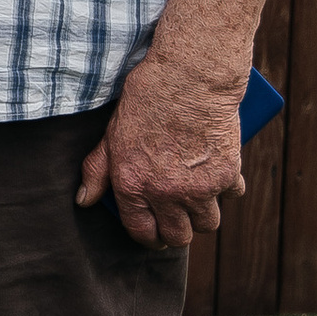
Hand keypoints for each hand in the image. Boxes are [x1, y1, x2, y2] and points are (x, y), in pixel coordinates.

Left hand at [79, 49, 243, 247]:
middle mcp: (166, 193)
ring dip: (203, 213)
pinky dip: (227, 188)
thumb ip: (97, 171)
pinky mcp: (228, 175)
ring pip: (207, 224)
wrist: (189, 78)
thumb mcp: (111, 135)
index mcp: (133, 186)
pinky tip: (218, 173)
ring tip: (197, 197)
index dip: (149, 238)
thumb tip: (84, 200)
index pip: (142, 232)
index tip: (155, 234)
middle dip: (176, 232)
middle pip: (178, 237)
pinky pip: (232, 197)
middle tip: (177, 219)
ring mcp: (199, 187)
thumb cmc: (146, 101)